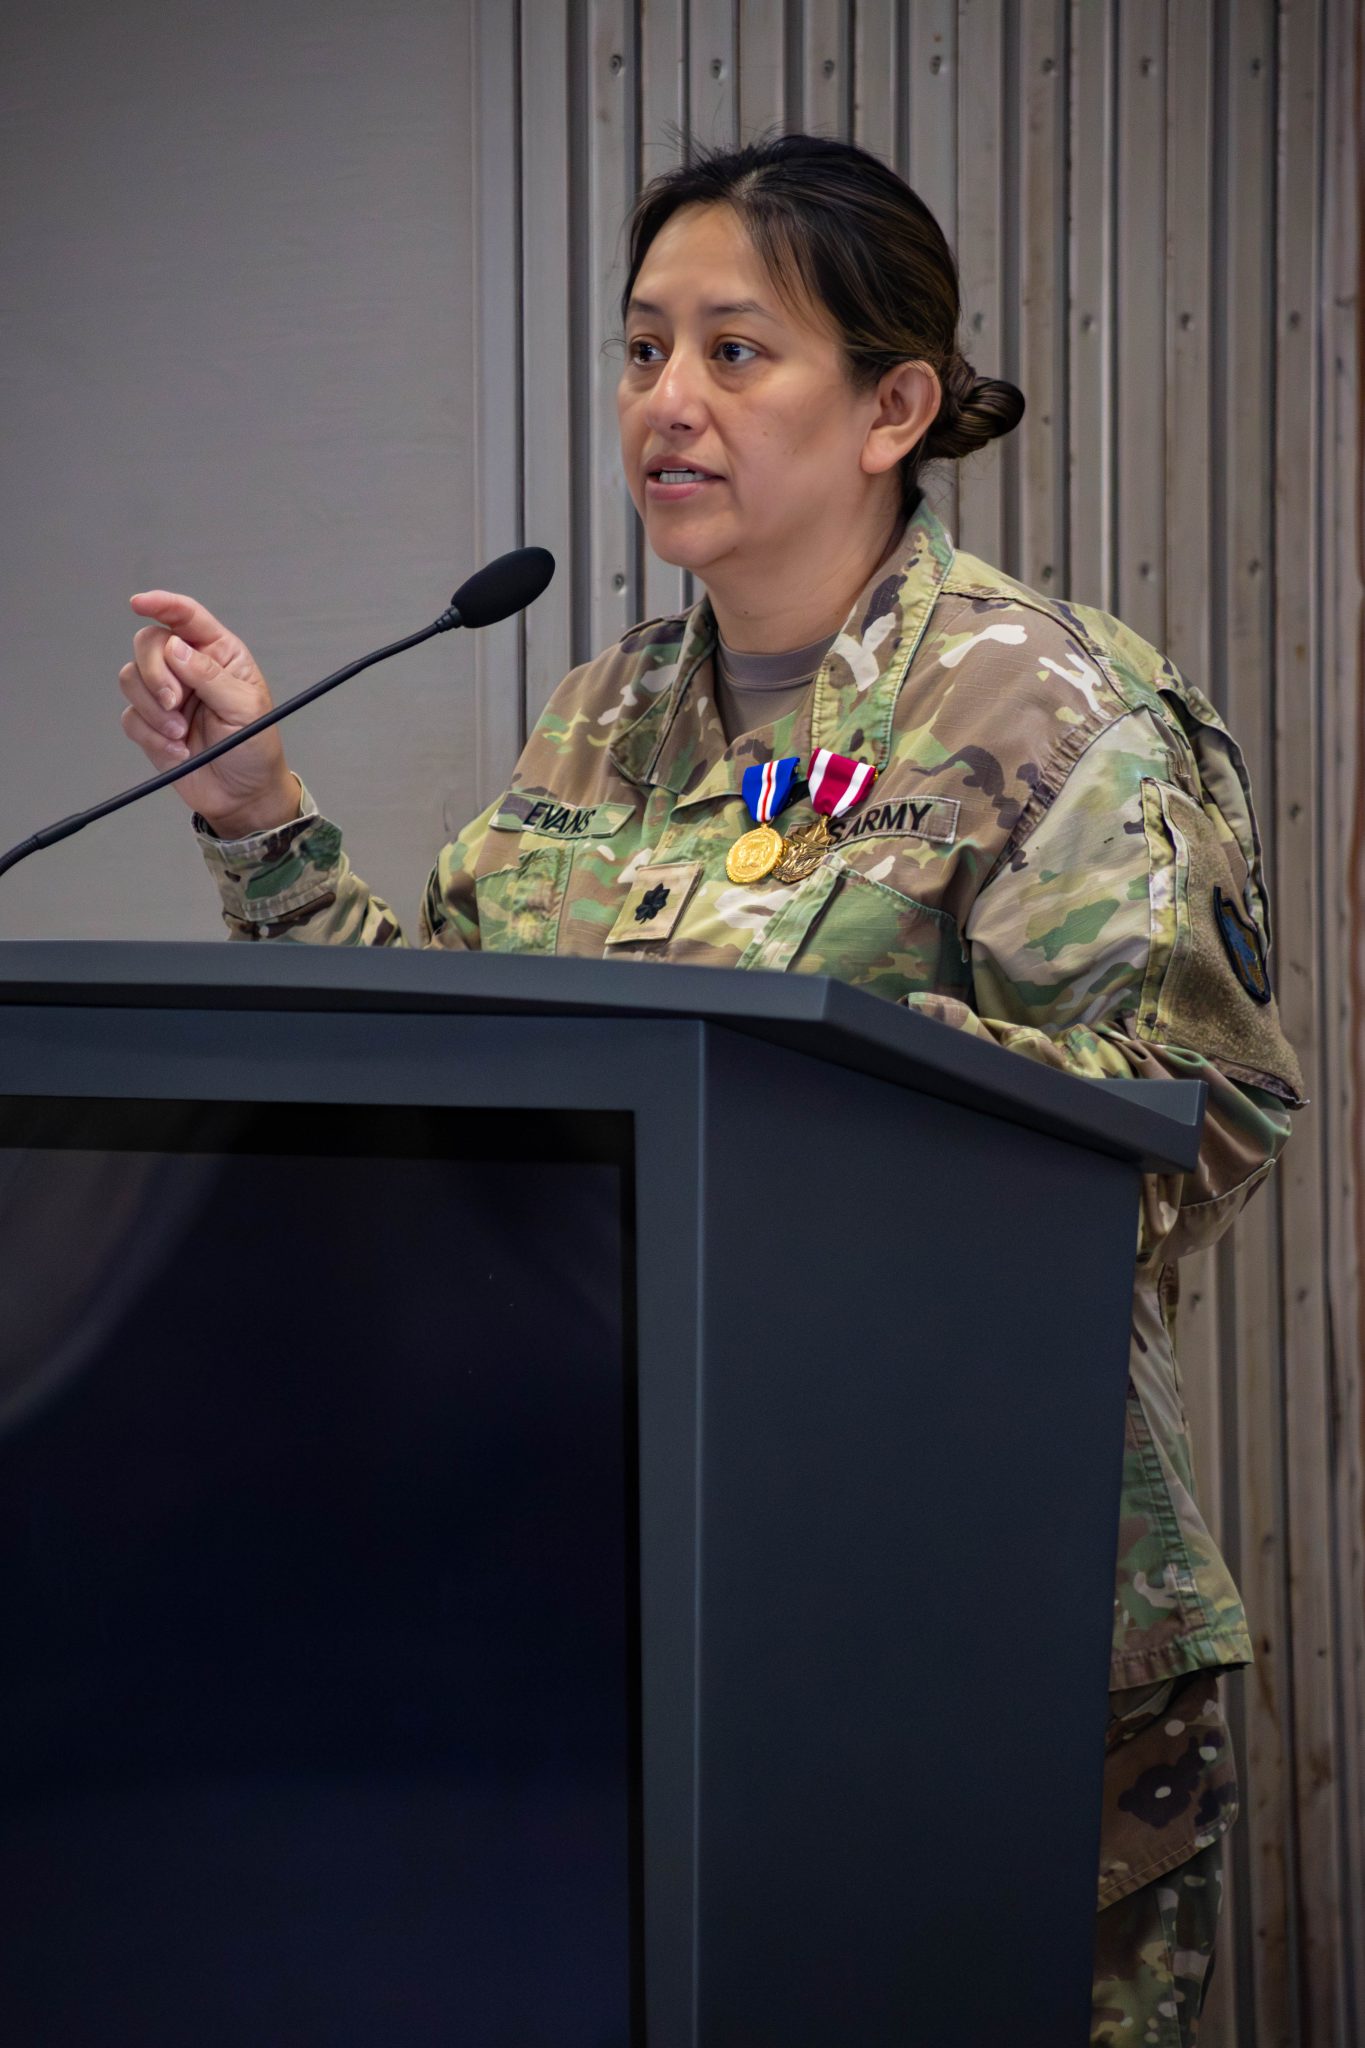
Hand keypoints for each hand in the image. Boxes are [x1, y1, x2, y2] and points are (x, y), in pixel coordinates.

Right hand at [120, 591, 299, 835]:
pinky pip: (131, 717)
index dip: (161, 604)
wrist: (243, 796)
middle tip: (176, 702)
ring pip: (131, 678)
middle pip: (148, 644)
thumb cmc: (255, 748)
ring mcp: (167, 695)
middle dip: (155, 672)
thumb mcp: (245, 709)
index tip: (139, 603)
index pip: (186, 617)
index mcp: (218, 654)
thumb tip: (176, 648)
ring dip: (153, 709)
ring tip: (181, 733)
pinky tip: (179, 752)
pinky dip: (151, 736)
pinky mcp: (151, 724)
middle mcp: (188, 668)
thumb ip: (210, 676)